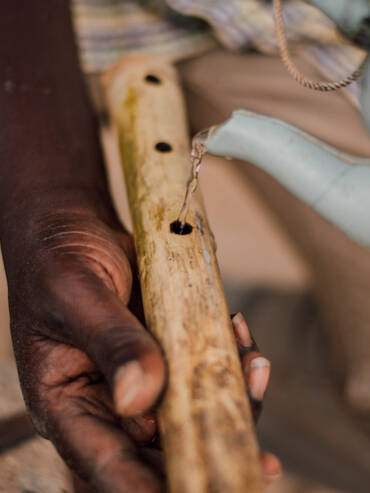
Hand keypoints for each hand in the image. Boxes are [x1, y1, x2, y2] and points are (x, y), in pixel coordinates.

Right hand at [6, 208, 280, 491]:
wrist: (75, 230)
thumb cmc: (59, 260)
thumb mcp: (75, 294)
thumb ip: (109, 341)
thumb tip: (139, 398)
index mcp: (68, 403)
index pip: (110, 465)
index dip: (154, 489)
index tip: (203, 490)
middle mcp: (107, 401)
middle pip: (162, 451)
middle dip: (212, 451)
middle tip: (262, 462)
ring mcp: (142, 376)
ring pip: (192, 412)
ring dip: (231, 400)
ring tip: (255, 366)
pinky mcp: (166, 351)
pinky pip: (203, 369)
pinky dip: (228, 358)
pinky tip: (238, 331)